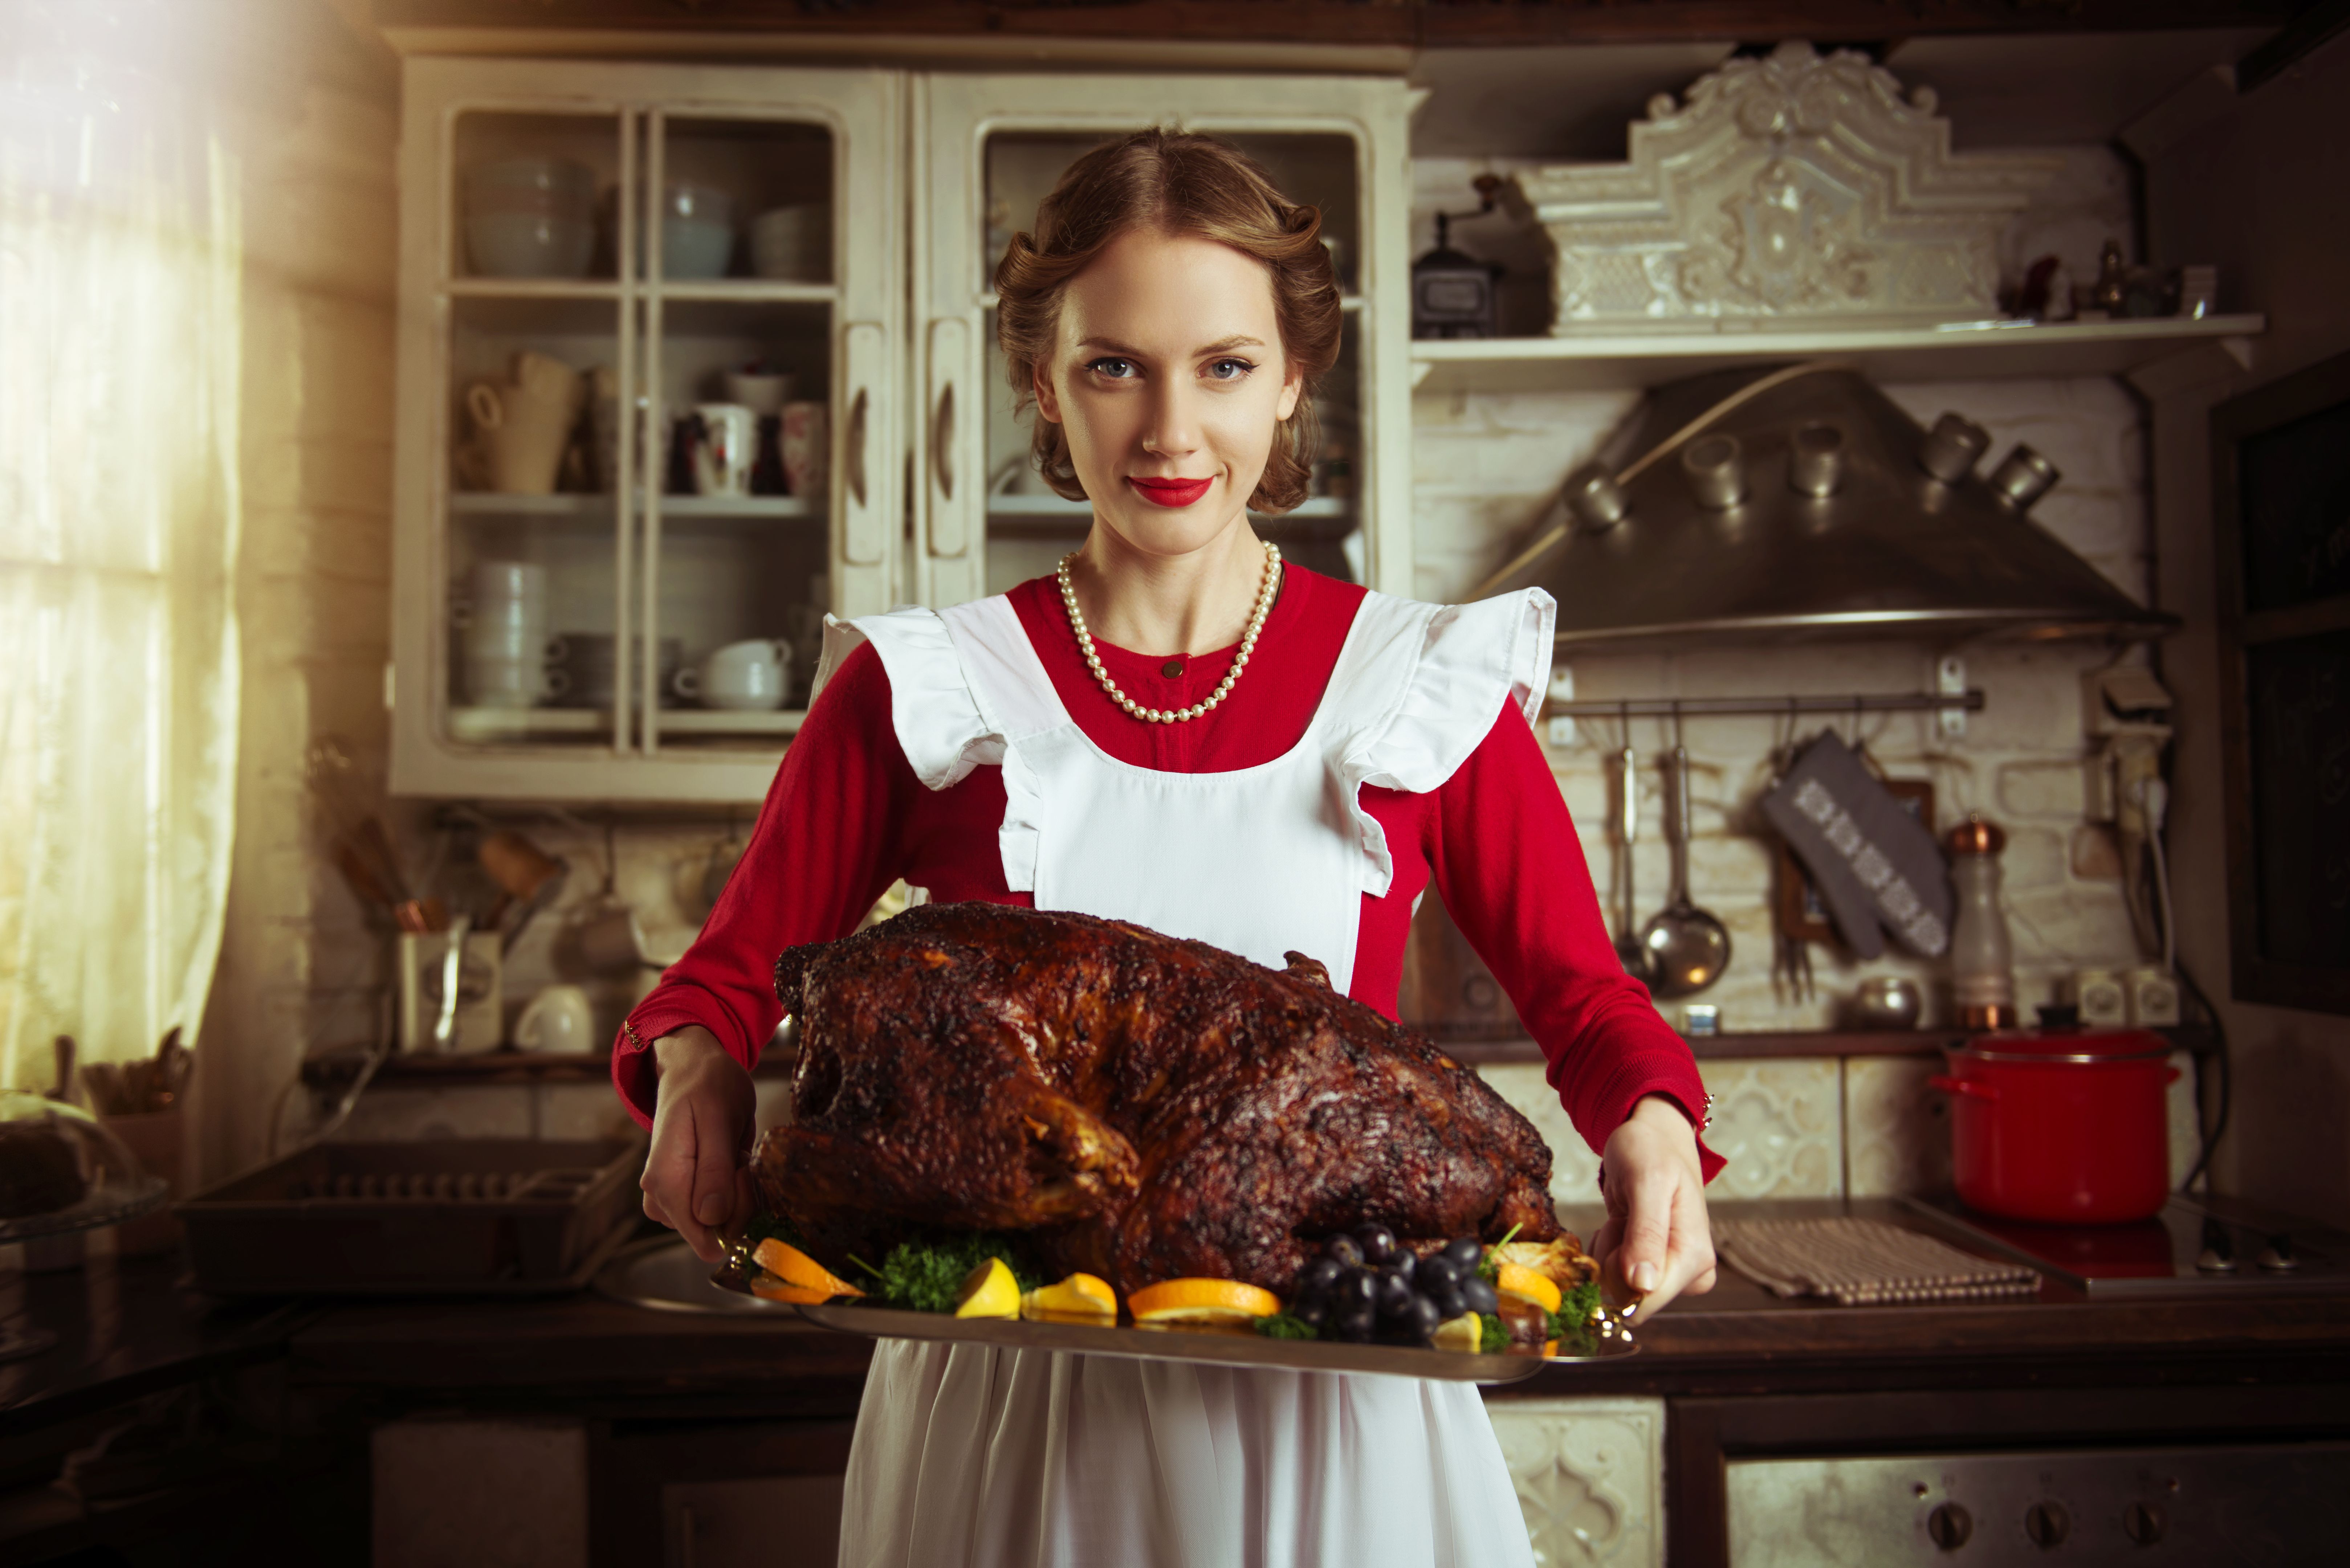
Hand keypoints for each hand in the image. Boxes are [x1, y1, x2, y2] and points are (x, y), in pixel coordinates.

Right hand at [639, 1026, 756, 1262]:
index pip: (702, 1235)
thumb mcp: (718, 1119)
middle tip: (741, 1157)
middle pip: (712, 1232)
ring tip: (734, 1155)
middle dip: (740, 1201)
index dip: (735, 1215)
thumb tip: (710, 1218)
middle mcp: (659, 1197)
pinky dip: (733, 1193)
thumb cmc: (707, 1086)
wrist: (692, 1068)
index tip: (742, 1174)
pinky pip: (714, 1213)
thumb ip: (714, 1169)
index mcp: (666, 1180)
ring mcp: (667, 1198)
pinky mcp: (679, 1195)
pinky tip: (732, 1163)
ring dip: (738, 1195)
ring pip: (716, 1224)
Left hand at [1590, 1094, 1716, 1323]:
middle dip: (1612, 1258)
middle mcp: (1689, 1272)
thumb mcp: (1647, 1181)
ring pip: (1618, 1286)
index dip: (1617, 1277)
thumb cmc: (1651, 1152)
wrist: (1653, 1139)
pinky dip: (1606, 1249)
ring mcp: (1671, 1272)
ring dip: (1608, 1250)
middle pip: (1630, 1297)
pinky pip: (1613, 1276)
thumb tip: (1644, 1285)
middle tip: (1623, 1217)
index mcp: (1694, 1256)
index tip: (1617, 1235)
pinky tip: (1620, 1223)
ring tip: (1624, 1215)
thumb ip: (1646, 1232)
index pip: (1648, 1299)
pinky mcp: (1652, 1268)